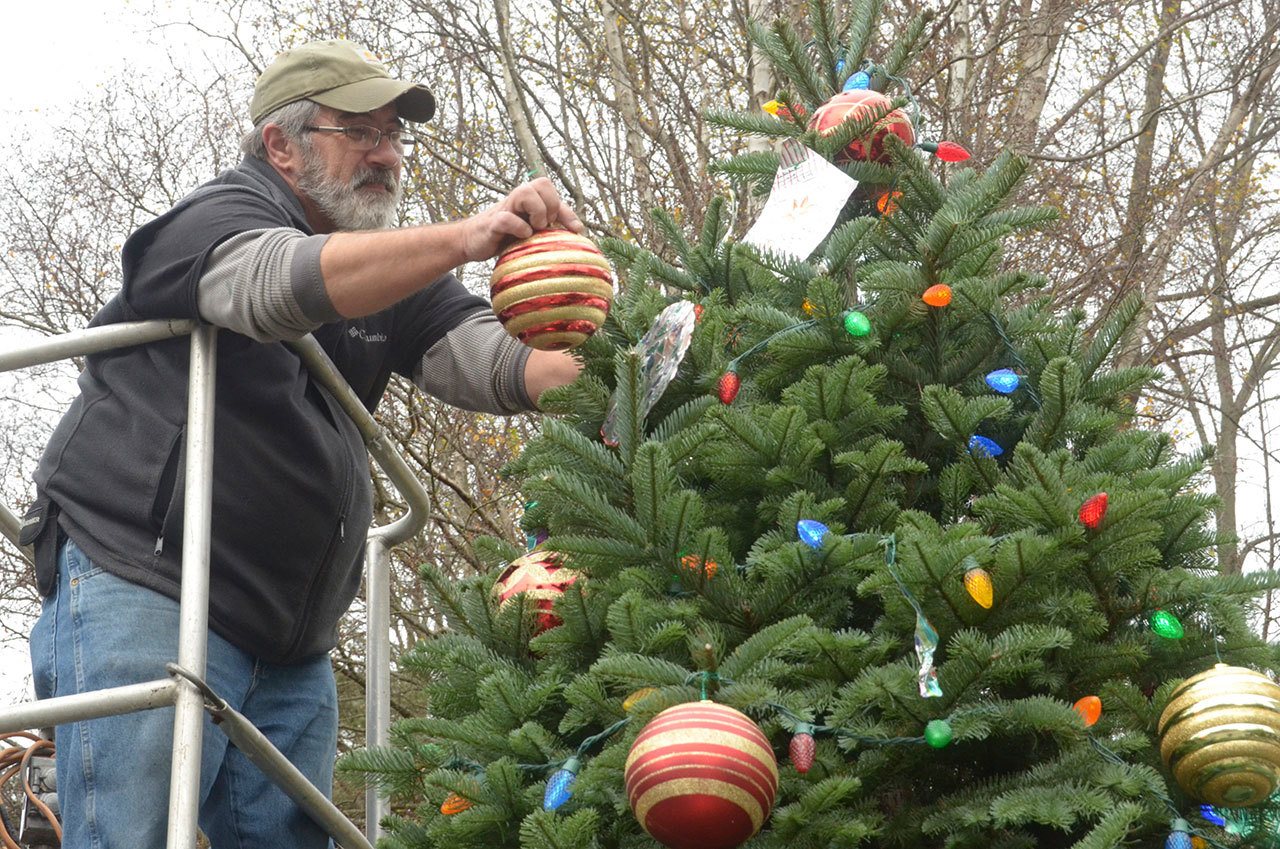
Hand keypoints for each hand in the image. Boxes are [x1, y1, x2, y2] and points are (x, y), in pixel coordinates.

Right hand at [461, 177, 583, 261]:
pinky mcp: (492, 223)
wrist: (472, 241)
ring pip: (526, 192)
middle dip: (551, 206)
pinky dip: (519, 228)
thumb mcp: (531, 231)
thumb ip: (550, 228)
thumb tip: (578, 233)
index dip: (568, 211)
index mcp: (530, 199)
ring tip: (535, 229)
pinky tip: (522, 237)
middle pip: (543, 183)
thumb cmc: (506, 237)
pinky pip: (507, 218)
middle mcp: (518, 199)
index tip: (576, 231)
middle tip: (546, 226)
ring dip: (537, 211)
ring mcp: (505, 208)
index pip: (553, 192)